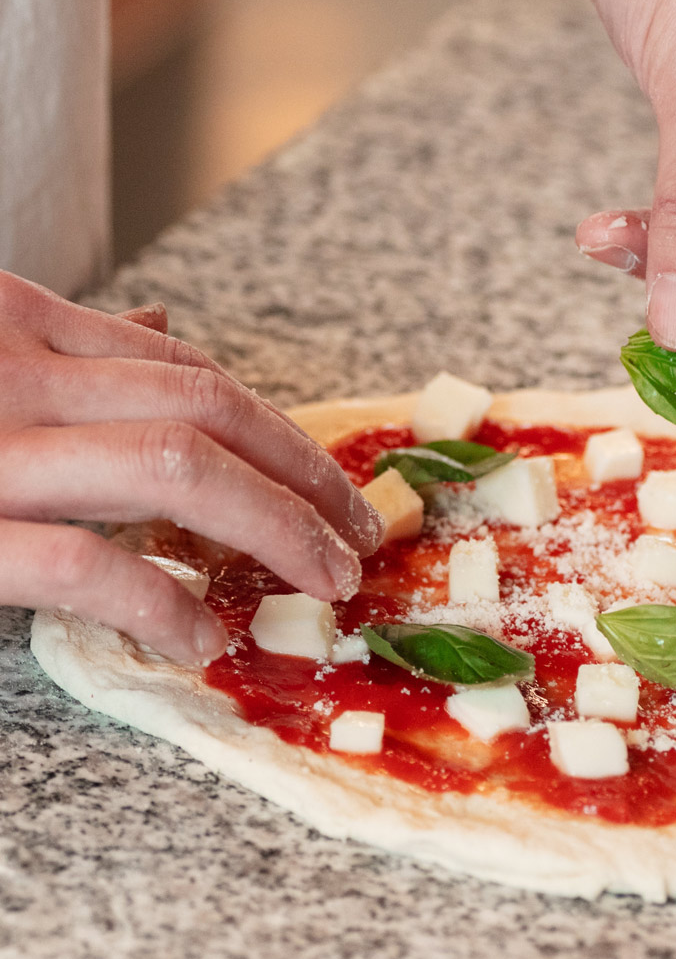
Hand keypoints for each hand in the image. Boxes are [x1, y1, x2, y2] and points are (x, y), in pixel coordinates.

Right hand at [0, 274, 382, 663]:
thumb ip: (67, 348)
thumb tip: (157, 318)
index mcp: (22, 322)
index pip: (188, 370)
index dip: (279, 432)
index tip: (333, 485)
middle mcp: (17, 371)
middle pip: (207, 410)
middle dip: (305, 477)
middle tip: (358, 537)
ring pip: (176, 466)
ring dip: (275, 527)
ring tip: (324, 581)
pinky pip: (85, 565)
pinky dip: (160, 604)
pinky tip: (199, 640)